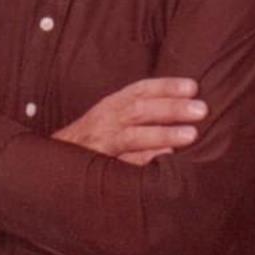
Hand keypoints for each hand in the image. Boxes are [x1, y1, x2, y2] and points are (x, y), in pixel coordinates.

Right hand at [53, 77, 205, 165]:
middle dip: (171, 108)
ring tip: (191, 134)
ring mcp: (101, 145)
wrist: (53, 167)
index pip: (140, 90)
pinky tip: (166, 159)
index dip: (166, 86)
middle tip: (201, 109)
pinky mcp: (99, 168)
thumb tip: (181, 106)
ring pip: (133, 136)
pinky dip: (146, 160)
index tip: (193, 86)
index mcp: (110, 105)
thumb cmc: (92, 141)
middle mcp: (105, 121)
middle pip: (139, 110)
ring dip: (162, 133)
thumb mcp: (110, 118)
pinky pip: (125, 164)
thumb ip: (138, 112)